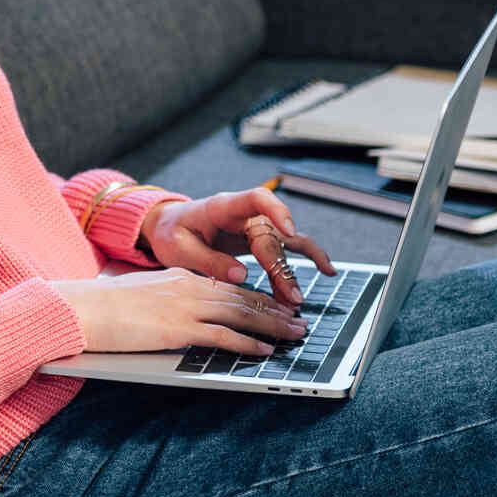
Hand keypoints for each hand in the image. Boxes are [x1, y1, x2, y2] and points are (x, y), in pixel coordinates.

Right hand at [47, 269, 310, 356]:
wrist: (80, 307)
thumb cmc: (103, 307)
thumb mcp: (142, 297)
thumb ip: (167, 303)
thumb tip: (181, 319)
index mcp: (181, 277)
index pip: (229, 287)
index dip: (257, 297)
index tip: (278, 306)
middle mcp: (188, 286)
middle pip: (242, 297)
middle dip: (275, 310)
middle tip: (299, 320)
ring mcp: (185, 306)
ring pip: (241, 313)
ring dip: (272, 325)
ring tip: (294, 334)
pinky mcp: (178, 328)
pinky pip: (222, 335)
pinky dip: (247, 343)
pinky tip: (264, 351)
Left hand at [137, 188, 336, 306]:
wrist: (170, 227)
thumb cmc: (173, 232)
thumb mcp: (178, 249)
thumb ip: (208, 260)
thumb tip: (240, 275)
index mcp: (223, 206)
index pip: (257, 198)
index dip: (276, 211)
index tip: (289, 231)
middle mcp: (245, 214)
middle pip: (272, 237)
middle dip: (282, 268)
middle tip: (290, 297)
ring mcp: (255, 227)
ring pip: (284, 245)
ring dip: (293, 271)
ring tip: (299, 298)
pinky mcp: (259, 240)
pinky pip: (287, 248)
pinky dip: (306, 259)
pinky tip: (326, 270)